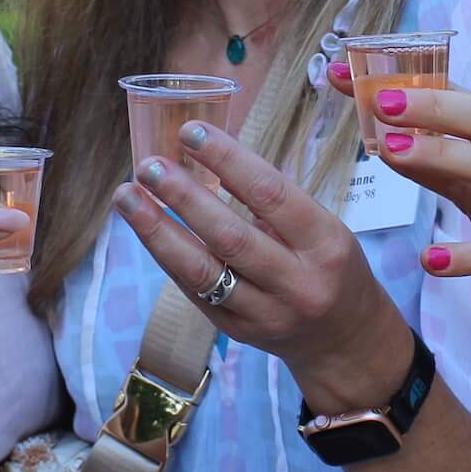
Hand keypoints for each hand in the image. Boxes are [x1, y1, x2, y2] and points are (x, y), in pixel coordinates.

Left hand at [113, 120, 409, 412]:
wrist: (343, 339)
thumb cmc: (328, 265)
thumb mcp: (323, 227)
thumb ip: (272, 201)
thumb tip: (208, 156)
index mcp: (324, 243)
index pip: (271, 193)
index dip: (227, 160)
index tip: (190, 132)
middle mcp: (296, 282)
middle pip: (230, 236)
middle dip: (184, 198)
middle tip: (148, 166)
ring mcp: (263, 313)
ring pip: (202, 271)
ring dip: (157, 231)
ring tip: (126, 197)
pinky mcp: (235, 332)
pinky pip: (194, 290)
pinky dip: (167, 255)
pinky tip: (146, 228)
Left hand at [335, 71, 470, 328]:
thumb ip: (442, 164)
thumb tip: (385, 140)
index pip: (455, 97)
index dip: (403, 82)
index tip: (348, 70)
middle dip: (429, 103)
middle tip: (376, 97)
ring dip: (440, 156)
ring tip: (391, 152)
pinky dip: (465, 255)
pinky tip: (430, 259)